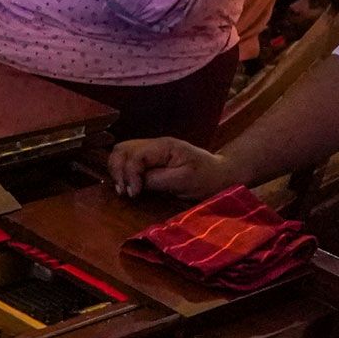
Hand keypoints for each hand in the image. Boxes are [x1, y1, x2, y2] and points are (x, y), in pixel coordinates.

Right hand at [107, 135, 245, 200]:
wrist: (221, 174)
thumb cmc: (207, 178)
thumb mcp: (184, 181)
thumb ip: (158, 180)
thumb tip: (136, 183)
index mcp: (164, 146)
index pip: (135, 155)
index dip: (130, 174)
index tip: (134, 194)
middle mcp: (154, 144)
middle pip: (122, 149)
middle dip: (118, 170)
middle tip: (124, 191)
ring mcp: (151, 150)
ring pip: (121, 152)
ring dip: (117, 170)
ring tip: (124, 190)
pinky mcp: (150, 159)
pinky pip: (128, 160)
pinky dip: (122, 171)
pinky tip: (127, 185)